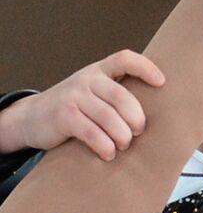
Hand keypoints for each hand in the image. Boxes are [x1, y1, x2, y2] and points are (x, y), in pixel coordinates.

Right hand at [0, 50, 164, 158]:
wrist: (31, 118)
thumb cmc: (72, 109)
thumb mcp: (92, 93)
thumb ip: (114, 96)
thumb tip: (152, 116)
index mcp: (98, 71)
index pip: (124, 59)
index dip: (145, 68)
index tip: (161, 83)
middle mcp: (87, 79)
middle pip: (122, 96)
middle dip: (136, 118)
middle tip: (138, 133)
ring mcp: (73, 96)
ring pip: (108, 117)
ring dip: (121, 136)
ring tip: (122, 146)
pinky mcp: (64, 116)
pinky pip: (91, 132)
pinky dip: (104, 146)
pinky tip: (108, 154)